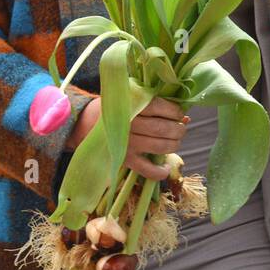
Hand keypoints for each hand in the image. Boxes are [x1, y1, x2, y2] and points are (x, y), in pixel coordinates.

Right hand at [68, 96, 187, 179]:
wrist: (84, 123)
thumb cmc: (114, 107)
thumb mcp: (130, 97)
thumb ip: (154, 103)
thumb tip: (184, 117)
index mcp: (130, 104)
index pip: (160, 107)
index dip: (175, 111)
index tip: (178, 113)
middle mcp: (129, 124)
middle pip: (163, 128)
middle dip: (178, 129)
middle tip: (180, 129)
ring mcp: (126, 144)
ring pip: (159, 146)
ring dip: (174, 145)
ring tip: (175, 141)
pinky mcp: (124, 160)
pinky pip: (146, 170)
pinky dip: (160, 172)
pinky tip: (165, 167)